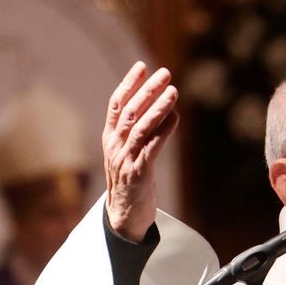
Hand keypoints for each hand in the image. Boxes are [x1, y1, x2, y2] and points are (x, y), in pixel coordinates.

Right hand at [104, 61, 178, 241]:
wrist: (124, 218)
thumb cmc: (129, 182)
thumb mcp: (127, 153)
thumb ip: (137, 132)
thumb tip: (162, 108)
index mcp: (110, 139)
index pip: (117, 105)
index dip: (129, 84)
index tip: (142, 66)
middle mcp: (115, 147)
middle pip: (130, 112)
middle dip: (147, 90)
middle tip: (164, 73)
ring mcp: (125, 161)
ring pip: (140, 128)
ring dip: (158, 108)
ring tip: (173, 91)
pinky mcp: (138, 175)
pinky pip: (151, 149)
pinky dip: (164, 132)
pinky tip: (175, 119)